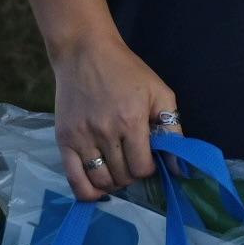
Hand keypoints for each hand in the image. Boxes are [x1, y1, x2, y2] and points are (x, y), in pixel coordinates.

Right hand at [49, 31, 175, 201]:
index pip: (142, 167)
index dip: (149, 168)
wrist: (85, 52)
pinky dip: (87, 192)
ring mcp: (82, 137)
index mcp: (131, 121)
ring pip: (101, 180)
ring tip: (118, 170)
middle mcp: (105, 132)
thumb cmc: (127, 71)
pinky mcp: (64, 139)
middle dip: (132, 175)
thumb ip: (172, 129)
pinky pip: (74, 179)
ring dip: (114, 183)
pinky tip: (98, 189)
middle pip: (123, 176)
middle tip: (132, 162)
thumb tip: (180, 167)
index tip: (148, 159)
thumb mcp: (159, 92)